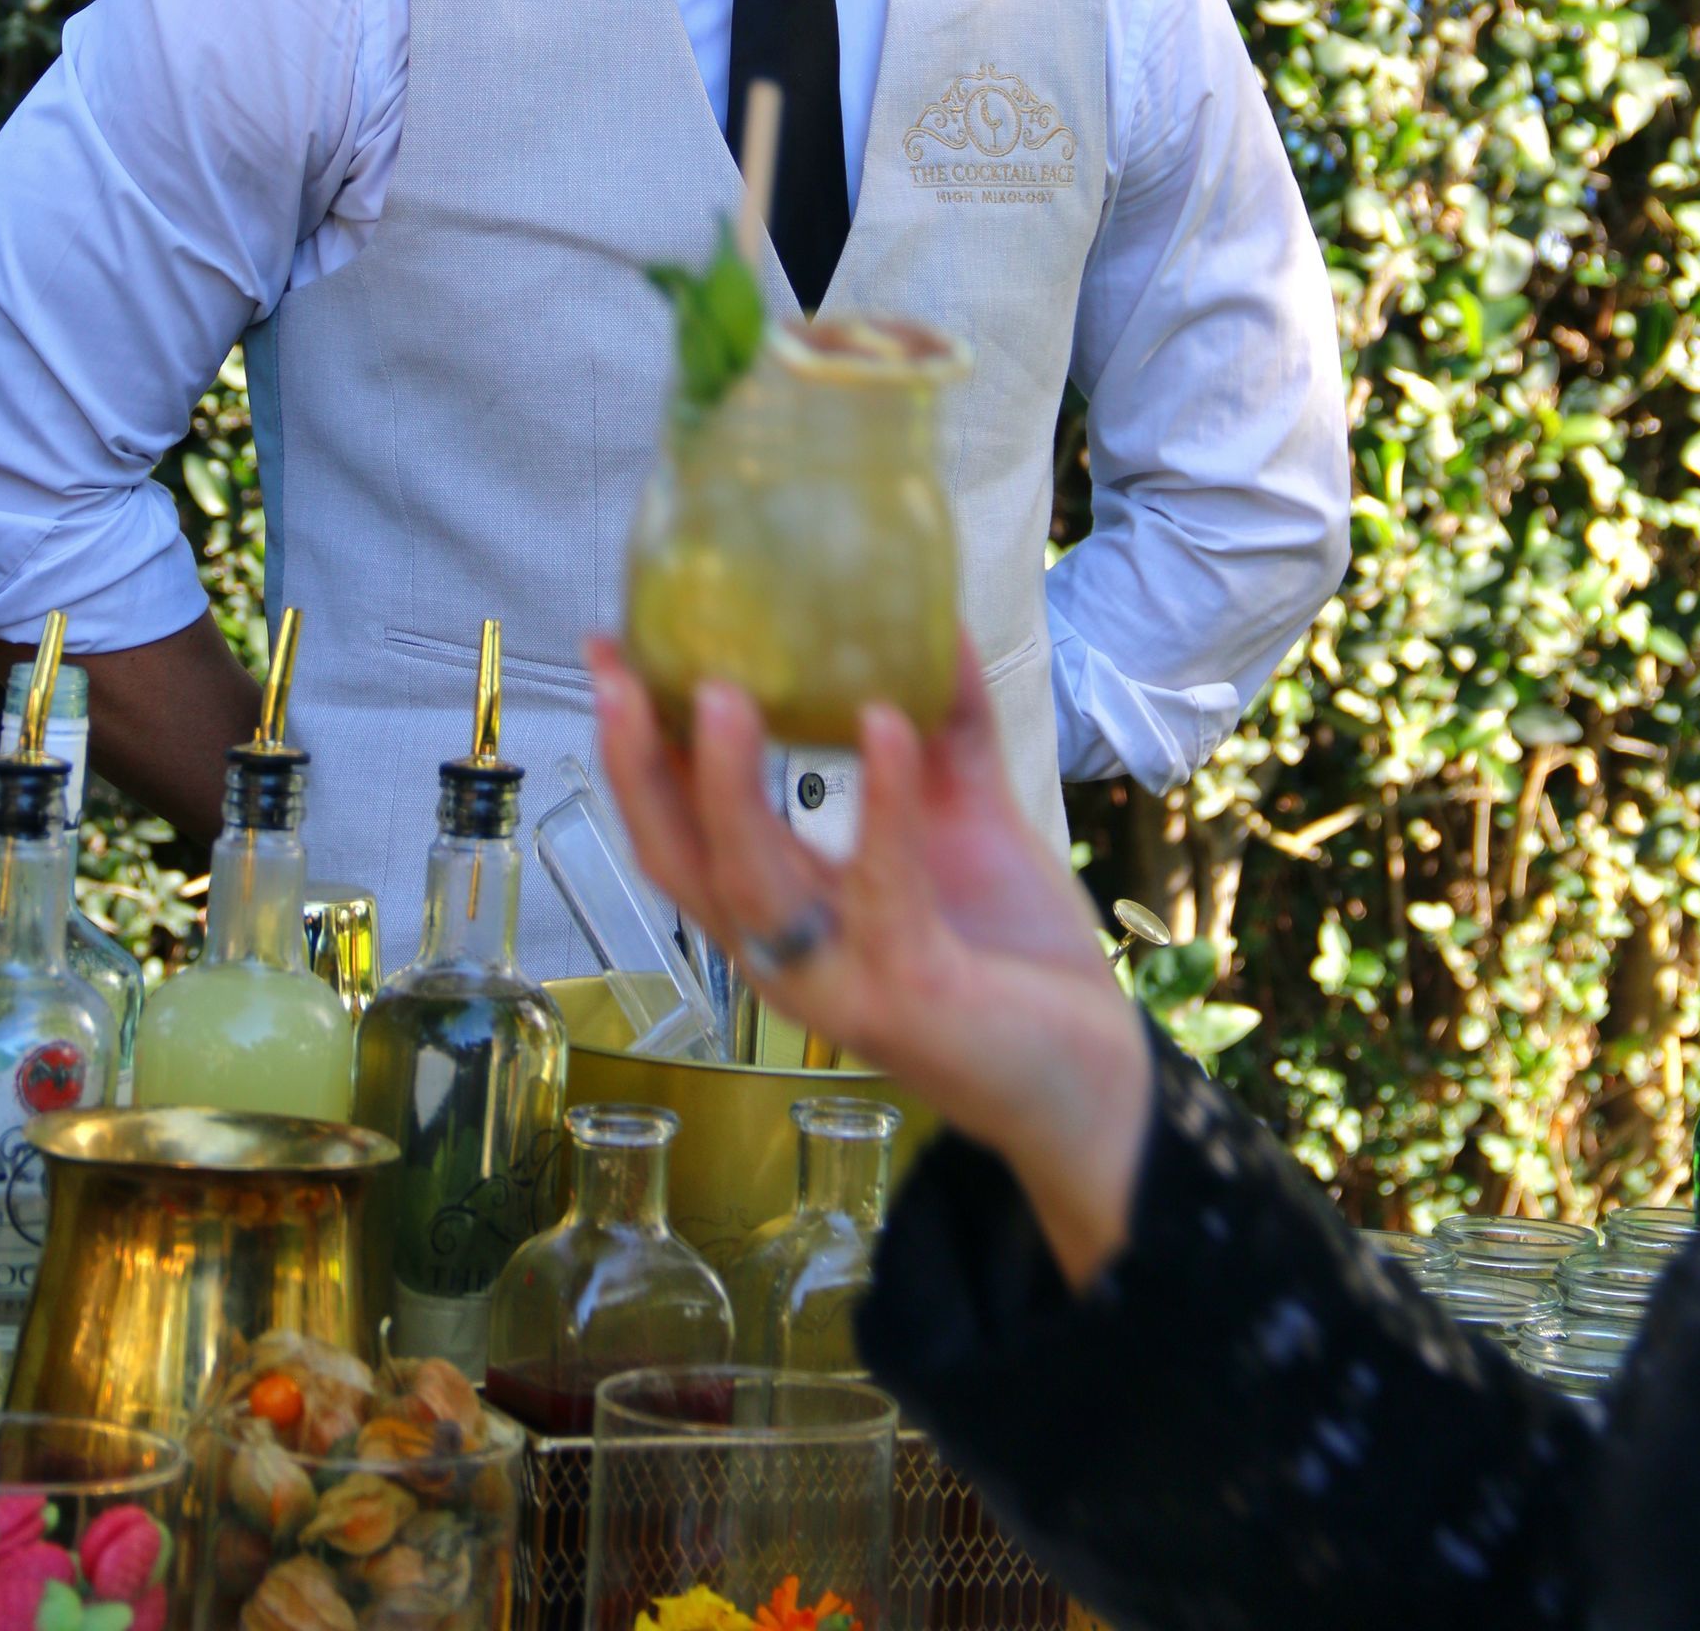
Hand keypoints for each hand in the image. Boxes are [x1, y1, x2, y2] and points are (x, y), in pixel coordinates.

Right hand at [588, 637, 1151, 1289]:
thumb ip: (942, 733)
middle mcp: (786, 951)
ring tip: (725, 695)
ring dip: (727, 789)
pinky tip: (884, 725)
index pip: (678, 827)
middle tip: (618, 674)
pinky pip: (881, 888)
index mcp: (782, 907)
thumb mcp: (962, 820)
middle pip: (678, 861)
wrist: (1091, 1075)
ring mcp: (838, 981)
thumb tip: (937, 623)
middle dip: (637, 766)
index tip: (608, 653)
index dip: (635, 746)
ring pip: (750, 885)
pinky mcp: (906, 996)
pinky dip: (881, 803)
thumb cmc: (1010, 952)